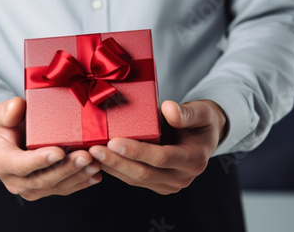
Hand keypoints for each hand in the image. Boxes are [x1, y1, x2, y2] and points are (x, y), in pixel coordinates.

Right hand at [0, 97, 101, 200]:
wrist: (8, 137)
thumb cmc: (4, 125)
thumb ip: (6, 110)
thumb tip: (17, 107)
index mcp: (1, 162)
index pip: (20, 164)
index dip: (40, 160)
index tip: (59, 152)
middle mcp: (14, 180)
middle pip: (42, 180)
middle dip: (66, 169)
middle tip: (85, 156)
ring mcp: (30, 188)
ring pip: (56, 187)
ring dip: (77, 176)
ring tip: (94, 163)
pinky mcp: (44, 189)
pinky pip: (64, 188)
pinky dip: (81, 182)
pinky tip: (94, 174)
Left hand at [89, 100, 226, 194]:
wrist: (204, 135)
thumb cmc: (201, 121)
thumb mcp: (201, 111)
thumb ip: (186, 112)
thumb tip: (167, 109)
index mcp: (194, 160)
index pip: (161, 158)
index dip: (136, 151)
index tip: (113, 142)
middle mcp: (182, 177)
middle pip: (144, 173)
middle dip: (116, 162)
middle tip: (94, 150)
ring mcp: (169, 184)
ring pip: (135, 179)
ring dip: (112, 168)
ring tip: (90, 154)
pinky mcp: (157, 184)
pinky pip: (132, 179)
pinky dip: (115, 170)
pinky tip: (98, 160)